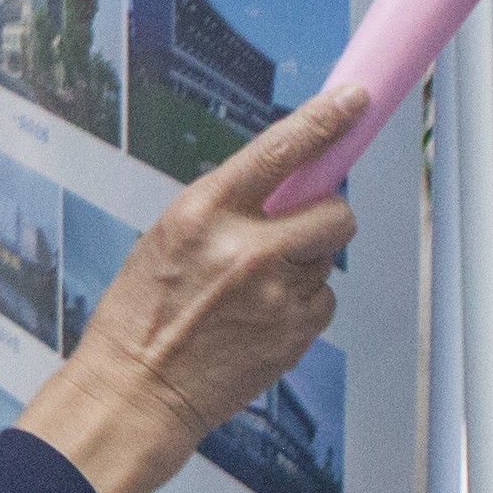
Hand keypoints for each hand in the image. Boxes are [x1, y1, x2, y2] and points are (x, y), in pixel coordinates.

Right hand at [19, 83, 362, 492]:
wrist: (138, 392)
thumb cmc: (141, 316)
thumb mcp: (167, 237)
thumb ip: (227, 209)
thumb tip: (286, 187)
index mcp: (205, 212)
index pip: (279, 149)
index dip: (325, 119)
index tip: (354, 100)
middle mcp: (248, 248)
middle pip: (334, 211)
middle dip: (324, 218)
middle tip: (296, 233)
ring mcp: (278, 294)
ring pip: (327, 261)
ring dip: (303, 268)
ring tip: (253, 292)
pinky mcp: (296, 333)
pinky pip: (322, 302)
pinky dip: (299, 307)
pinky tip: (258, 321)